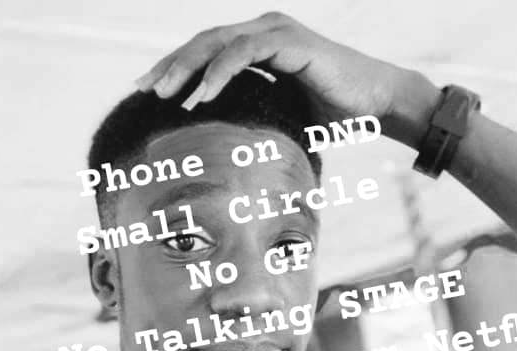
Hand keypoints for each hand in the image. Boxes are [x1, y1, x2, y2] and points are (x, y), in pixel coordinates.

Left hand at [135, 12, 439, 147]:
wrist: (376, 103)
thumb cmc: (332, 115)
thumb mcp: (282, 117)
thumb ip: (255, 119)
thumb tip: (227, 152)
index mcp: (260, 46)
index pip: (208, 53)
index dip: (177, 70)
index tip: (149, 94)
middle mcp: (264, 31)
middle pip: (203, 43)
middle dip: (169, 66)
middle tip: (141, 90)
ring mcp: (276, 32)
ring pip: (217, 43)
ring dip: (186, 68)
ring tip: (162, 94)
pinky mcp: (290, 42)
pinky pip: (245, 53)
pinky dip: (219, 72)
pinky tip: (200, 95)